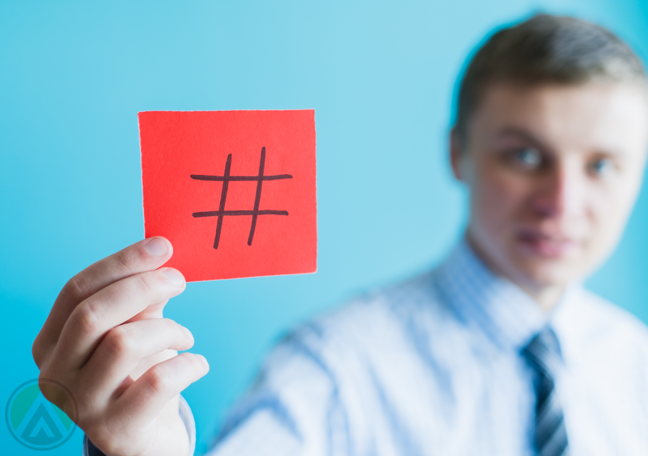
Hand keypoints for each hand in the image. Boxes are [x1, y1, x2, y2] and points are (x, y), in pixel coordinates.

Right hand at [32, 237, 208, 455]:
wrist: (148, 436)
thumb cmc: (138, 372)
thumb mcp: (135, 328)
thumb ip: (140, 297)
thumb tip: (160, 251)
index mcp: (50, 343)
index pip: (76, 290)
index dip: (121, 263)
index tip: (161, 246)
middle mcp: (54, 375)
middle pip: (93, 314)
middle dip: (144, 287)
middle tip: (180, 280)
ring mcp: (81, 406)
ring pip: (124, 343)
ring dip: (169, 329)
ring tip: (186, 336)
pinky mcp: (115, 430)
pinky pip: (158, 381)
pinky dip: (188, 364)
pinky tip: (197, 363)